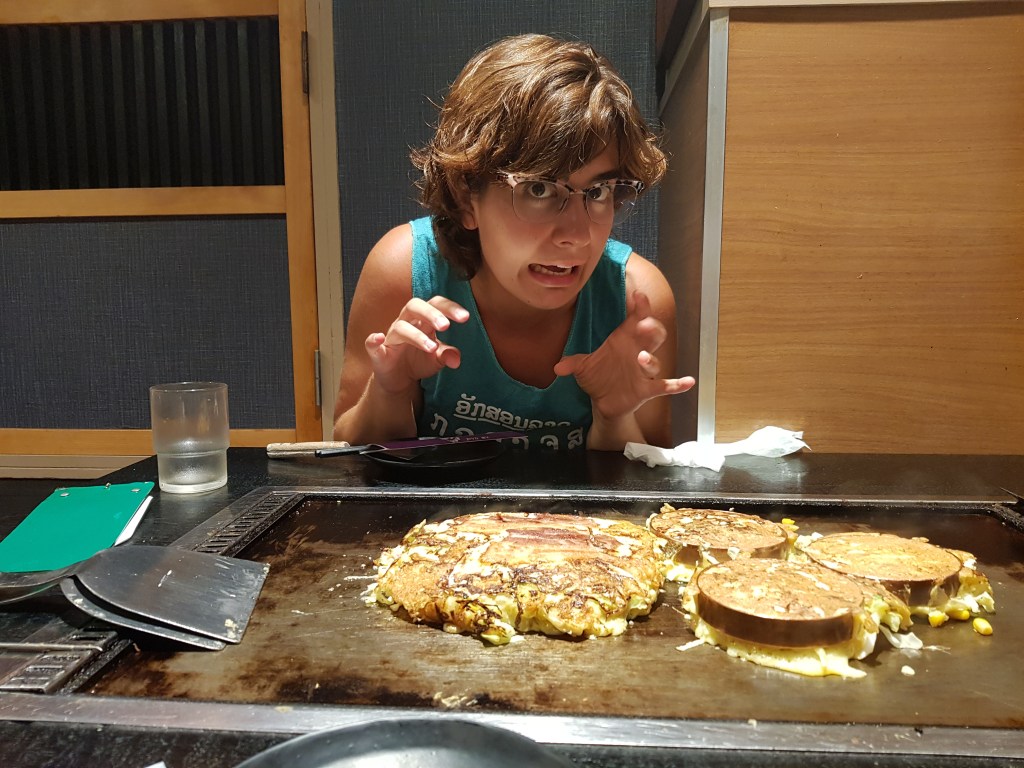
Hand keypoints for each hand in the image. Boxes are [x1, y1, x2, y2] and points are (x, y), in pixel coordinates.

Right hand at [366, 296, 468, 393]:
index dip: (449, 307)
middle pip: (415, 306)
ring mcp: (391, 336)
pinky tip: (378, 338)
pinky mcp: (378, 352)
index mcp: (423, 320)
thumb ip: (447, 355)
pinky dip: (373, 339)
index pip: (435, 304)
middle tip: (446, 326)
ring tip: (432, 347)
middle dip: (431, 314)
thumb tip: (456, 360)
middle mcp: (406, 323)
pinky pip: (371, 342)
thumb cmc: (419, 361)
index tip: (465, 317)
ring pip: (400, 327)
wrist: (399, 379)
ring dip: (416, 335)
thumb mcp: (437, 360)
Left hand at [553, 290, 694, 421]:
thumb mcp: (582, 368)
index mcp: (624, 340)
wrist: (604, 401)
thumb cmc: (598, 376)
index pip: (635, 318)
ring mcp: (643, 371)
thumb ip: (573, 363)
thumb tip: (558, 367)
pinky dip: (677, 385)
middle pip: (651, 334)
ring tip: (641, 357)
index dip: (639, 306)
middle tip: (643, 323)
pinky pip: (665, 386)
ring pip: (654, 360)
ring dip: (650, 359)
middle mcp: (637, 351)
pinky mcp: (647, 389)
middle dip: (650, 327)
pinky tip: (689, 381)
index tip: (638, 295)